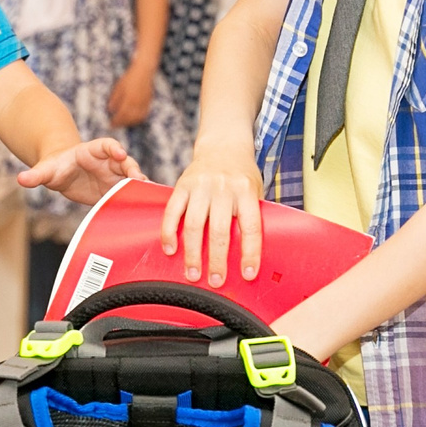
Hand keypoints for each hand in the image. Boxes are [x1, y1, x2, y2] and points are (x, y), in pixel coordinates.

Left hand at [18, 136, 142, 207]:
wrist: (61, 174)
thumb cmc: (55, 167)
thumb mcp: (45, 170)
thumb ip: (36, 175)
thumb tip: (21, 179)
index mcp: (91, 151)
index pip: (106, 145)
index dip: (114, 148)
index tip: (119, 153)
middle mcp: (107, 162)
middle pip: (124, 162)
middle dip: (132, 168)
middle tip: (139, 179)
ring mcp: (113, 176)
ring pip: (131, 178)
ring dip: (140, 184)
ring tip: (148, 193)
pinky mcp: (115, 191)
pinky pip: (129, 193)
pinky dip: (138, 198)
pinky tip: (147, 206)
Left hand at [107, 65, 153, 127]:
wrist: (144, 70)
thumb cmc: (130, 77)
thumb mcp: (119, 86)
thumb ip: (115, 98)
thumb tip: (110, 110)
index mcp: (129, 99)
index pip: (122, 115)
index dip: (116, 121)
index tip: (110, 124)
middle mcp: (137, 103)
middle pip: (129, 118)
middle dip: (122, 123)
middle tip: (115, 125)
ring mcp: (144, 103)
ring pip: (138, 118)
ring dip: (130, 123)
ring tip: (123, 123)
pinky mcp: (148, 102)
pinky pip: (144, 114)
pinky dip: (138, 119)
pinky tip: (133, 119)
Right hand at [160, 138, 264, 286]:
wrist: (223, 144)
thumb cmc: (242, 174)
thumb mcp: (255, 190)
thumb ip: (251, 215)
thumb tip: (250, 254)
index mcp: (246, 190)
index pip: (250, 227)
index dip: (250, 252)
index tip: (247, 274)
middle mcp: (223, 187)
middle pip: (219, 231)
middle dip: (217, 260)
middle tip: (216, 281)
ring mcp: (201, 186)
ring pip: (195, 225)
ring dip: (193, 253)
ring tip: (193, 274)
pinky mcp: (182, 185)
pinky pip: (173, 212)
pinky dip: (169, 233)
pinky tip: (170, 250)